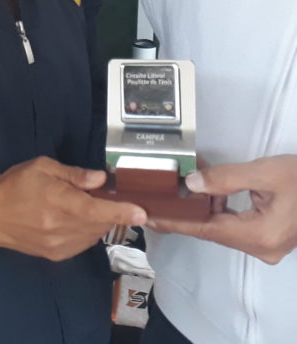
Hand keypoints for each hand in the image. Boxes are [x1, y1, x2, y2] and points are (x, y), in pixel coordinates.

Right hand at [0, 156, 146, 261]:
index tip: (142, 213)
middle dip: (111, 212)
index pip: (96, 210)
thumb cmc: (15, 184)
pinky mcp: (55, 256)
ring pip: (94, 236)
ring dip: (100, 222)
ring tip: (88, 206)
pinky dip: (88, 232)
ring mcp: (58, 245)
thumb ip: (73, 174)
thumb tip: (100, 179)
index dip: (121, 212)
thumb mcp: (42, 167)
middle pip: (99, 224)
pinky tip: (79, 220)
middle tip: (110, 197)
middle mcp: (60, 227)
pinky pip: (83, 244)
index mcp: (58, 201)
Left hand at [146, 154, 296, 263]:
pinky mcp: (269, 236)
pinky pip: (237, 224)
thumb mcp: (264, 172)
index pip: (206, 230)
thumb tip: (193, 183)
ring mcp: (266, 244)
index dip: (176, 222)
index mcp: (260, 235)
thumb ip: (226, 178)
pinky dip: (222, 207)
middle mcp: (261, 247)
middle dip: (189, 210)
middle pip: (213, 230)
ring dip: (206, 205)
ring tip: (189, 184)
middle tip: (163, 194)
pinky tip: (213, 189)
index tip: (151, 218)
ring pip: (224, 226)